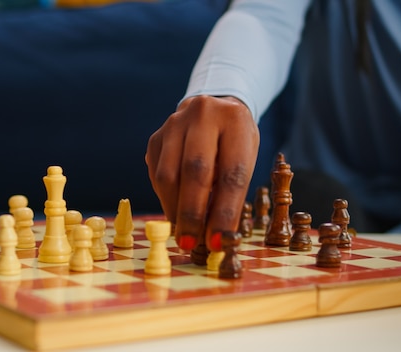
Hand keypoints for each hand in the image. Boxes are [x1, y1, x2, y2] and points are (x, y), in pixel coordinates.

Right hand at [146, 95, 259, 251]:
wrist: (212, 108)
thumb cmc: (233, 142)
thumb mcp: (244, 159)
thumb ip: (230, 193)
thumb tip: (214, 236)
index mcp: (235, 119)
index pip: (231, 173)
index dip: (224, 212)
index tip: (218, 241)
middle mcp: (202, 114)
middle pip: (195, 171)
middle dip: (192, 213)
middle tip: (190, 243)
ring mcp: (174, 123)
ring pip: (168, 175)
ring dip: (174, 210)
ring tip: (183, 232)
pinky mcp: (155, 137)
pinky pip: (156, 175)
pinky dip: (166, 198)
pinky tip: (175, 208)